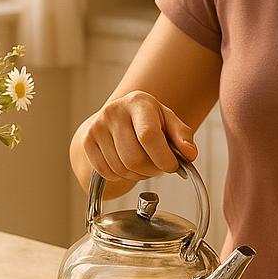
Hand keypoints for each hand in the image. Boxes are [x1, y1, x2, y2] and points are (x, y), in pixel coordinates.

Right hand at [82, 90, 197, 185]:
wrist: (117, 117)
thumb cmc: (149, 120)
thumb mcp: (169, 122)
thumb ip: (183, 137)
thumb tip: (189, 154)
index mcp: (139, 102)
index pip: (149, 135)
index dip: (163, 158)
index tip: (172, 166)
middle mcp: (114, 111)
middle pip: (134, 158)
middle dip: (152, 170)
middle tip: (159, 166)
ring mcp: (97, 126)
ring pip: (121, 168)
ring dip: (138, 174)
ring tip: (144, 163)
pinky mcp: (87, 141)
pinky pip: (107, 172)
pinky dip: (121, 176)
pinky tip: (127, 164)